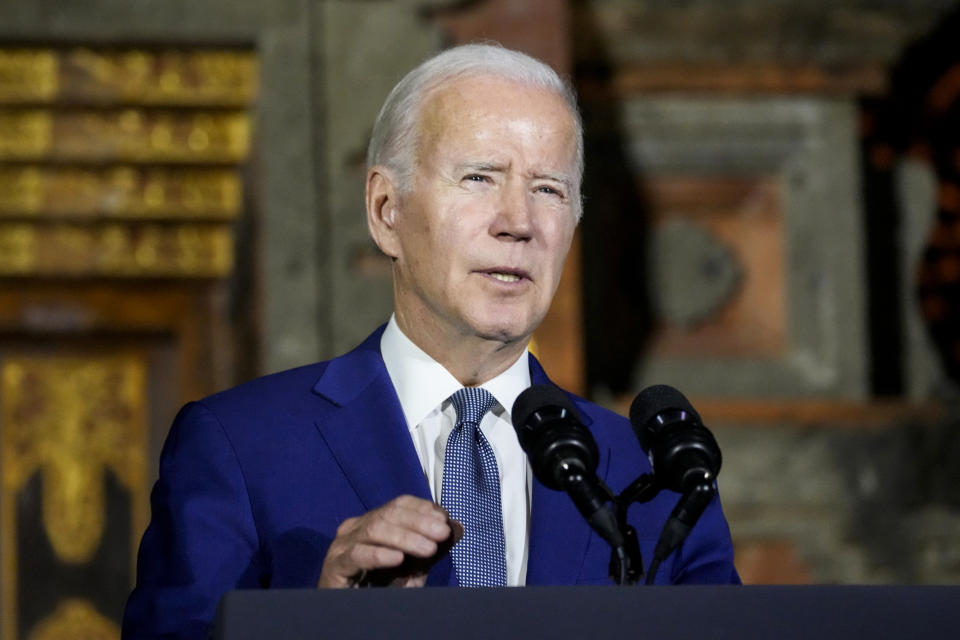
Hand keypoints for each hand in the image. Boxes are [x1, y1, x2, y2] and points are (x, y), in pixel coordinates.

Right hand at [318, 495, 462, 587]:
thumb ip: (429, 549)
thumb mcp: (411, 569)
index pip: (399, 504)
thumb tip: (457, 528)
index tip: (444, 518)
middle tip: (441, 533)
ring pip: (375, 530)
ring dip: (406, 538)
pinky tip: (397, 558)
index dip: (423, 508)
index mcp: (373, 523)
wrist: (351, 616)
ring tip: (428, 549)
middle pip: (389, 513)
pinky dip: (378, 554)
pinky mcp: (334, 566)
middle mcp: (355, 528)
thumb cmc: (380, 589)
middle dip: (419, 522)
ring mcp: (342, 545)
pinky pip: (356, 555)